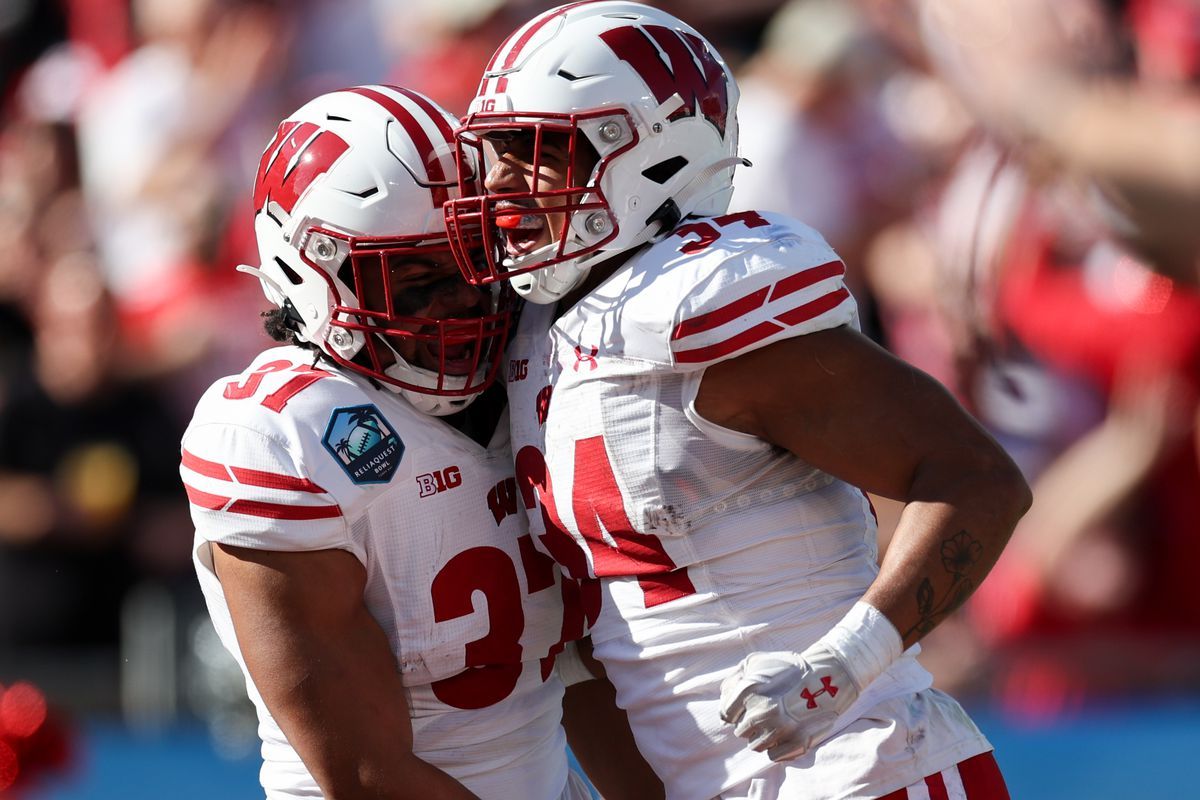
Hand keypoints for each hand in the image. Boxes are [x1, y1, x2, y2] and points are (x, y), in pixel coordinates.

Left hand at [718, 644, 858, 761]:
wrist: (827, 677)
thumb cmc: (789, 668)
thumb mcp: (756, 662)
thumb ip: (734, 680)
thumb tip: (724, 699)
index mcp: (748, 690)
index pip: (726, 715)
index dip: (736, 712)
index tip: (748, 707)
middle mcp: (760, 712)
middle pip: (740, 732)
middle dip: (750, 724)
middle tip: (766, 713)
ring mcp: (778, 729)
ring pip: (755, 746)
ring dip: (763, 737)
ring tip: (776, 723)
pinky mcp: (796, 742)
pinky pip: (773, 755)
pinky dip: (777, 747)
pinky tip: (786, 733)